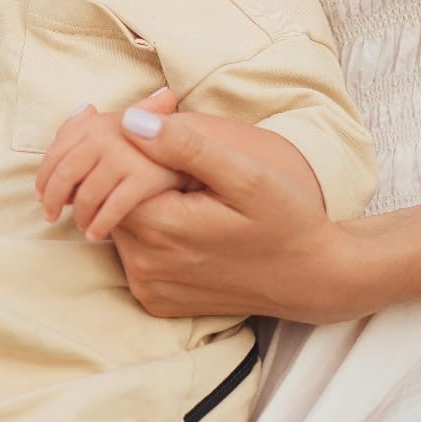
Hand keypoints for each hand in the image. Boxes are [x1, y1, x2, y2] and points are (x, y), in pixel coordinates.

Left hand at [36, 98, 183, 241]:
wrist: (228, 179)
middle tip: (49, 214)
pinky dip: (100, 222)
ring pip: (87, 193)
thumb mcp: (156, 130)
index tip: (41, 192)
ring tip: (82, 225)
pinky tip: (97, 232)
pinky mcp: (147, 180)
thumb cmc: (191, 156)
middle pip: (67, 169)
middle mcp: (119, 130)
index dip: (46, 172)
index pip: (63, 147)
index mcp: (113, 118)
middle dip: (53, 194)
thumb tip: (84, 109)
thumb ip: (114, 123)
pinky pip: (112, 207)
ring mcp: (131, 154)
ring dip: (79, 212)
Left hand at [111, 111, 357, 322]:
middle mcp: (146, 266)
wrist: (312, 278)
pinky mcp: (156, 300)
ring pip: (118, 226)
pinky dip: (146, 230)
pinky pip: (133, 253)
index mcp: (161, 229)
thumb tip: (132, 121)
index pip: (109, 174)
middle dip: (128, 172)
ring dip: (135, 200)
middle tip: (164, 152)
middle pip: (108, 201)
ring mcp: (149, 288)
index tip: (152, 131)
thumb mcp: (247, 175)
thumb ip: (188, 147)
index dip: (125, 146)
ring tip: (176, 183)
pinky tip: (179, 215)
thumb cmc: (286, 220)